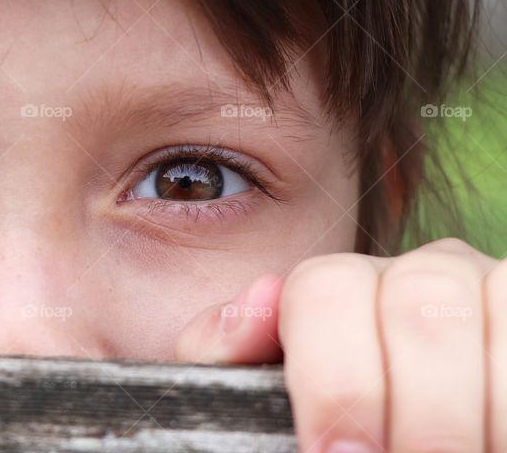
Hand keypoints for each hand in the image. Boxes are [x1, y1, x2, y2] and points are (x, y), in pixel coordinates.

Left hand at [174, 238, 504, 451]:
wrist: (384, 432)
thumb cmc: (329, 429)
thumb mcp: (264, 395)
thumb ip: (226, 351)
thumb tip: (256, 302)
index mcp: (343, 285)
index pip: (325, 289)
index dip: (332, 379)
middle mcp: (423, 272)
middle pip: (418, 303)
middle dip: (417, 411)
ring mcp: (492, 289)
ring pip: (495, 327)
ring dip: (476, 418)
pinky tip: (496, 444)